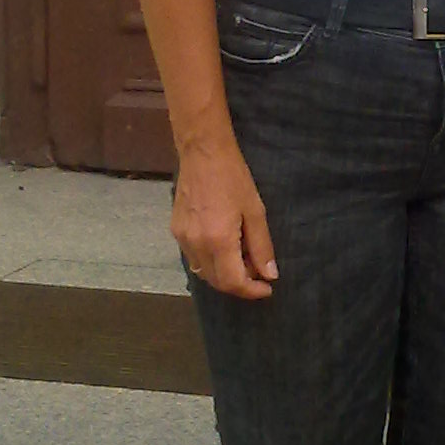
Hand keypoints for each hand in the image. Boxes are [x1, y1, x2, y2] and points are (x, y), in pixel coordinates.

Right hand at [172, 140, 277, 298]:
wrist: (203, 153)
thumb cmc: (234, 178)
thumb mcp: (255, 212)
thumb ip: (262, 247)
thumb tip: (269, 274)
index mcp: (218, 241)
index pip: (232, 282)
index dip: (251, 291)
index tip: (267, 288)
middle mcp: (196, 245)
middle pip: (216, 282)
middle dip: (239, 284)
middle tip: (257, 273)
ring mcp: (182, 239)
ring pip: (203, 272)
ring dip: (224, 274)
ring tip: (243, 259)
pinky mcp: (175, 231)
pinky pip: (194, 258)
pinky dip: (211, 262)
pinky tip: (224, 247)